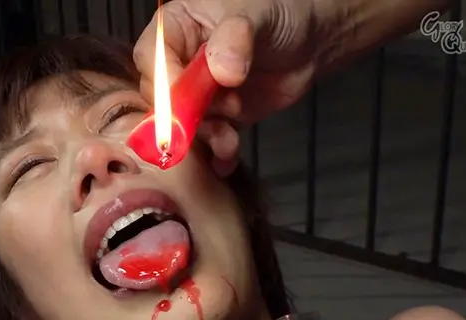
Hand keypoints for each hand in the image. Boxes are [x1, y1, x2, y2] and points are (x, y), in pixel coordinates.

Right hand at [133, 0, 320, 176]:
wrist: (313, 41)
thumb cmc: (281, 12)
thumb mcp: (257, 14)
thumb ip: (235, 37)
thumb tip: (222, 71)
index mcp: (177, 28)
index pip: (152, 57)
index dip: (163, 82)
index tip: (183, 100)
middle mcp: (180, 61)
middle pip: (161, 97)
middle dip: (186, 115)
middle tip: (219, 115)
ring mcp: (198, 92)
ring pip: (184, 123)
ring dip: (206, 136)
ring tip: (230, 136)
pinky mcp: (217, 116)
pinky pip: (208, 139)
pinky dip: (216, 152)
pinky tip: (226, 159)